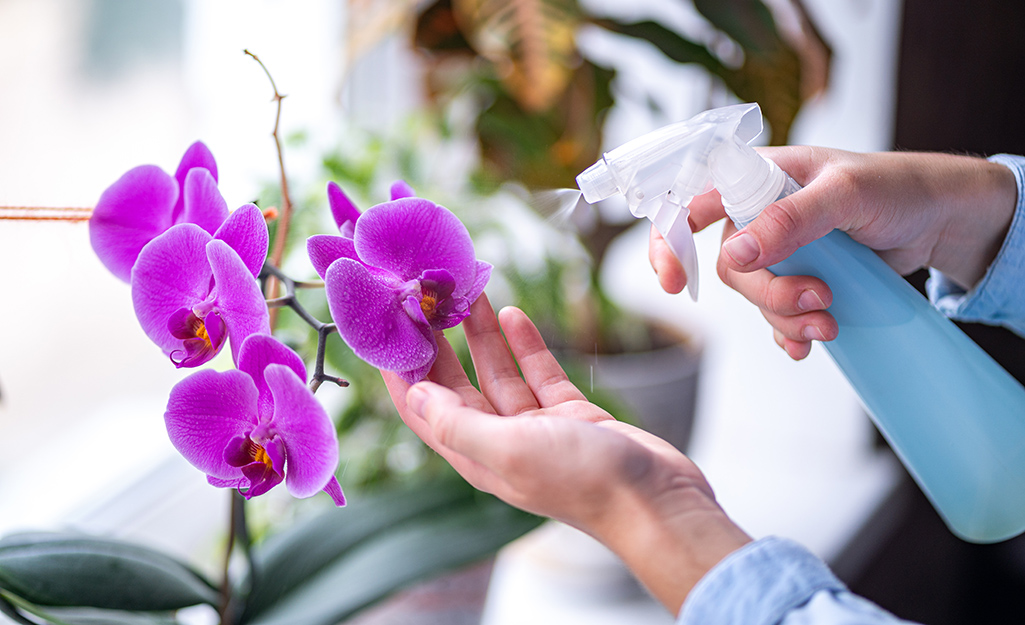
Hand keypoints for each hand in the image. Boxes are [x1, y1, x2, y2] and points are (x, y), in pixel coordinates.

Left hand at [383, 294, 750, 612]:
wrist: (656, 499)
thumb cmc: (584, 482)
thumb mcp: (510, 450)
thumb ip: (458, 423)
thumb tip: (415, 394)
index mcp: (475, 456)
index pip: (422, 409)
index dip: (401, 369)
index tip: (388, 326)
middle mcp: (499, 441)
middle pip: (455, 385)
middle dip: (438, 343)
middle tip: (425, 298)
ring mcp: (535, 428)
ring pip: (498, 372)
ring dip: (481, 334)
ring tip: (468, 292)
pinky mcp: (569, 416)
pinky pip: (538, 373)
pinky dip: (525, 344)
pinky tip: (514, 314)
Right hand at [650, 147, 1016, 359]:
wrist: (939, 221)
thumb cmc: (895, 187)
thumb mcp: (846, 193)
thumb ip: (791, 219)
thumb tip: (736, 253)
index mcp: (755, 177)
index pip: (688, 203)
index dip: (669, 242)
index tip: (673, 283)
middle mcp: (757, 213)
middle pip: (728, 267)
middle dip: (769, 294)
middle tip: (819, 298)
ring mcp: (777, 249)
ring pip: (754, 296)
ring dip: (787, 316)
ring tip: (831, 319)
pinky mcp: (797, 278)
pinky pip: (774, 317)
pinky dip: (791, 333)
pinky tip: (812, 340)